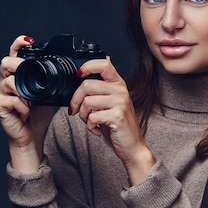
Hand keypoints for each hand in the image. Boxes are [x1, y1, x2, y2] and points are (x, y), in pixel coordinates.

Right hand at [0, 35, 53, 172]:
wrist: (31, 134)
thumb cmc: (39, 113)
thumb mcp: (50, 92)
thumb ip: (53, 80)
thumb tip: (75, 70)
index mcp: (18, 75)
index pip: (15, 54)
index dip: (19, 44)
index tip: (28, 40)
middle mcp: (5, 81)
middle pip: (6, 63)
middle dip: (20, 66)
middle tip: (32, 76)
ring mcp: (0, 93)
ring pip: (8, 81)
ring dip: (24, 91)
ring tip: (32, 102)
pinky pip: (10, 99)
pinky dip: (22, 105)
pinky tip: (28, 111)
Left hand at [68, 58, 154, 184]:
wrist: (132, 145)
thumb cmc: (118, 123)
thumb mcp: (111, 101)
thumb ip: (103, 85)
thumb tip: (96, 63)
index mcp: (118, 84)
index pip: (103, 64)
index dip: (87, 66)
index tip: (78, 75)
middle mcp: (121, 90)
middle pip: (87, 85)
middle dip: (76, 100)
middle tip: (77, 110)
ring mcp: (120, 103)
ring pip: (87, 102)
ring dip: (83, 115)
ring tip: (90, 121)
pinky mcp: (117, 116)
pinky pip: (92, 117)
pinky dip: (90, 126)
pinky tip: (97, 129)